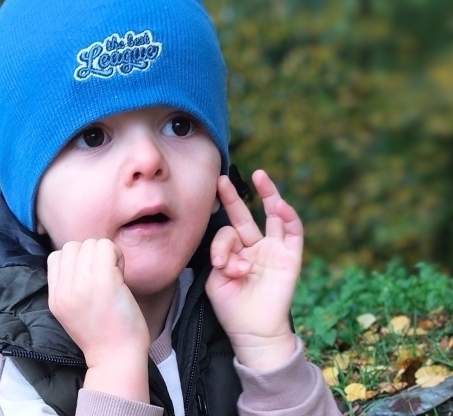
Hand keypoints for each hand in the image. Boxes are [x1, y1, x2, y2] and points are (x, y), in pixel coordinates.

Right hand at [47, 238, 149, 400]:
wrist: (116, 358)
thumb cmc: (103, 334)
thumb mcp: (71, 311)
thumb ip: (69, 286)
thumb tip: (81, 258)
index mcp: (55, 297)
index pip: (56, 257)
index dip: (76, 260)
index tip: (91, 277)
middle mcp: (64, 289)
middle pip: (73, 246)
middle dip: (91, 254)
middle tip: (105, 275)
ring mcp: (83, 284)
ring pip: (90, 243)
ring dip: (106, 254)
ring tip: (114, 275)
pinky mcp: (104, 281)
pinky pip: (107, 247)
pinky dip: (117, 255)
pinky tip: (121, 274)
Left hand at [205, 170, 301, 370]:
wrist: (253, 332)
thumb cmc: (232, 307)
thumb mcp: (216, 280)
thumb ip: (221, 256)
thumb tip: (234, 249)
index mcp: (235, 251)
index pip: (226, 234)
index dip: (221, 244)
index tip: (220, 263)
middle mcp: (254, 247)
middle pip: (245, 215)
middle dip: (234, 197)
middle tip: (222, 178)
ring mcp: (273, 250)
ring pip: (273, 217)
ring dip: (268, 195)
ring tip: (260, 176)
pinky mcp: (291, 257)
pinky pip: (293, 233)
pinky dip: (289, 217)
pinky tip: (280, 204)